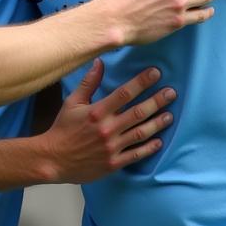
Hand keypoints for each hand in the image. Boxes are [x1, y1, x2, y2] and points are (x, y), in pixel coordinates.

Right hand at [40, 61, 175, 182]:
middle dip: (157, 101)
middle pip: (138, 112)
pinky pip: (135, 154)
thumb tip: (100, 62)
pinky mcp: (113, 163)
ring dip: (157, 123)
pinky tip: (159, 141)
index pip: (124, 93)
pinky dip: (149, 148)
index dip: (142, 82)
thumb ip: (89, 83)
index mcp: (97, 112)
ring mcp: (112, 147)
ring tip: (170, 115)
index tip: (156, 73)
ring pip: (141, 133)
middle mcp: (107, 128)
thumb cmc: (63, 129)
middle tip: (172, 93)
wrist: (54, 159)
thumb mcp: (72, 102)